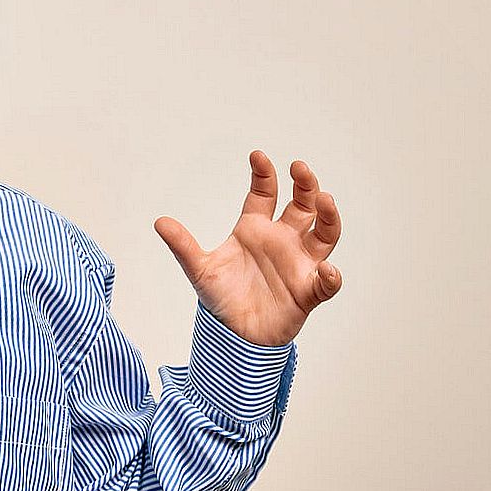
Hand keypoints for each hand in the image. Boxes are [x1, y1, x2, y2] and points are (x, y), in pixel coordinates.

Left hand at [153, 152, 342, 346]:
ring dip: (329, 217)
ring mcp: (299, 263)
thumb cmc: (222, 297)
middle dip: (305, 185)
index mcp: (254, 229)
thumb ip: (183, 245)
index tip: (258, 156)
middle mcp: (282, 240)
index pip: (264, 193)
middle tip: (299, 168)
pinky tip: (328, 271)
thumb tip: (159, 222)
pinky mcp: (308, 290)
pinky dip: (331, 277)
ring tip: (325, 201)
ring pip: (324, 234)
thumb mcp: (199, 269)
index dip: (263, 174)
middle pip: (302, 205)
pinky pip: (326, 282)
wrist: (234, 334)